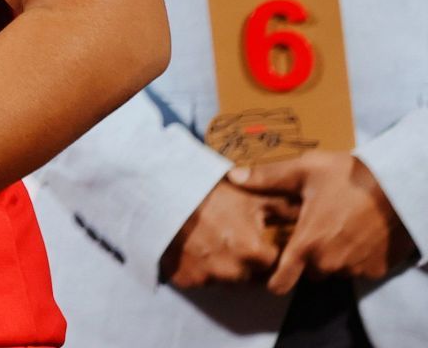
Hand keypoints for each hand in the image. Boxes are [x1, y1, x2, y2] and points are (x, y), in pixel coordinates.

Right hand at [159, 178, 294, 287]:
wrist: (162, 192)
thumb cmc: (212, 193)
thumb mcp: (253, 197)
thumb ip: (286, 210)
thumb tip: (311, 214)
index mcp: (256, 254)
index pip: (275, 265)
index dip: (268, 251)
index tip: (258, 238)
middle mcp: (235, 273)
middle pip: (251, 276)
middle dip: (247, 262)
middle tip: (233, 238)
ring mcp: (209, 278)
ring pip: (226, 280)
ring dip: (224, 266)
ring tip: (212, 241)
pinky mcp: (185, 280)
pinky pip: (199, 280)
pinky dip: (199, 269)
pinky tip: (194, 249)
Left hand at [228, 153, 419, 294]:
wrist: (398, 187)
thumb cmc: (349, 177)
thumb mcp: (304, 170)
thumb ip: (267, 178)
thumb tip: (233, 176)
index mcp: (307, 244)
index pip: (282, 281)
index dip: (273, 278)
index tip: (271, 267)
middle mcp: (330, 264)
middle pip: (307, 271)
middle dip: (305, 255)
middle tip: (310, 228)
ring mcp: (356, 269)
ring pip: (332, 270)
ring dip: (330, 255)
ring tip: (333, 225)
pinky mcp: (377, 269)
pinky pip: (356, 268)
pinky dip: (353, 256)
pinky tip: (355, 232)